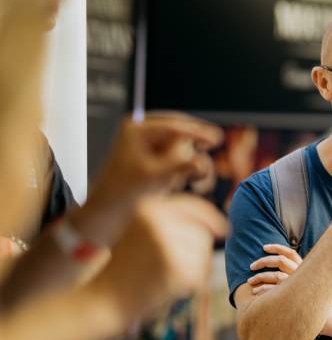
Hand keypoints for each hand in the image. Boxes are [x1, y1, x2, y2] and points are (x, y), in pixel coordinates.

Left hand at [79, 112, 222, 244]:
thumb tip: (201, 161)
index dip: (198, 132)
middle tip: (201, 174)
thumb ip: (179, 165)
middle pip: (182, 138)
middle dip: (193, 156)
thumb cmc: (122, 193)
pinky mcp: (155, 160)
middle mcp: (144, 133)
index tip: (216, 139)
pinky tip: (180, 185)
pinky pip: (179, 160)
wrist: (106, 214)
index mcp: (136, 129)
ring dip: (191, 166)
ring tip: (196, 184)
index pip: (174, 126)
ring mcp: (150, 147)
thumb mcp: (153, 176)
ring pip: (183, 150)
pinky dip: (184, 172)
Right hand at [90, 194, 226, 325]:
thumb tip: (212, 224)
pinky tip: (166, 287)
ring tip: (164, 277)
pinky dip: (190, 282)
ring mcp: (166, 242)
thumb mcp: (138, 232)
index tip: (224, 230)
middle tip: (176, 268)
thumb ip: (167, 222)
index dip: (212, 218)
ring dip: (193, 265)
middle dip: (197, 249)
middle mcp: (158, 220)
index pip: (193, 207)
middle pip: (201, 230)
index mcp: (148, 207)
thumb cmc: (119, 270)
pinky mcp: (174, 267)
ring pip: (202, 250)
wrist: (97, 302)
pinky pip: (199, 272)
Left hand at [247, 244, 302, 295]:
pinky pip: (272, 290)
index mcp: (302, 268)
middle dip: (263, 261)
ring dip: (259, 277)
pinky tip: (255, 292)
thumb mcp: (299, 279)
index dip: (277, 248)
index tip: (264, 247)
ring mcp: (295, 285)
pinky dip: (262, 289)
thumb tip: (273, 259)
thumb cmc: (301, 294)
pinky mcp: (289, 297)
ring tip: (250, 281)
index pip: (290, 252)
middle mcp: (299, 275)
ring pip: (275, 275)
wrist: (311, 314)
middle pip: (280, 261)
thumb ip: (290, 270)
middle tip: (251, 266)